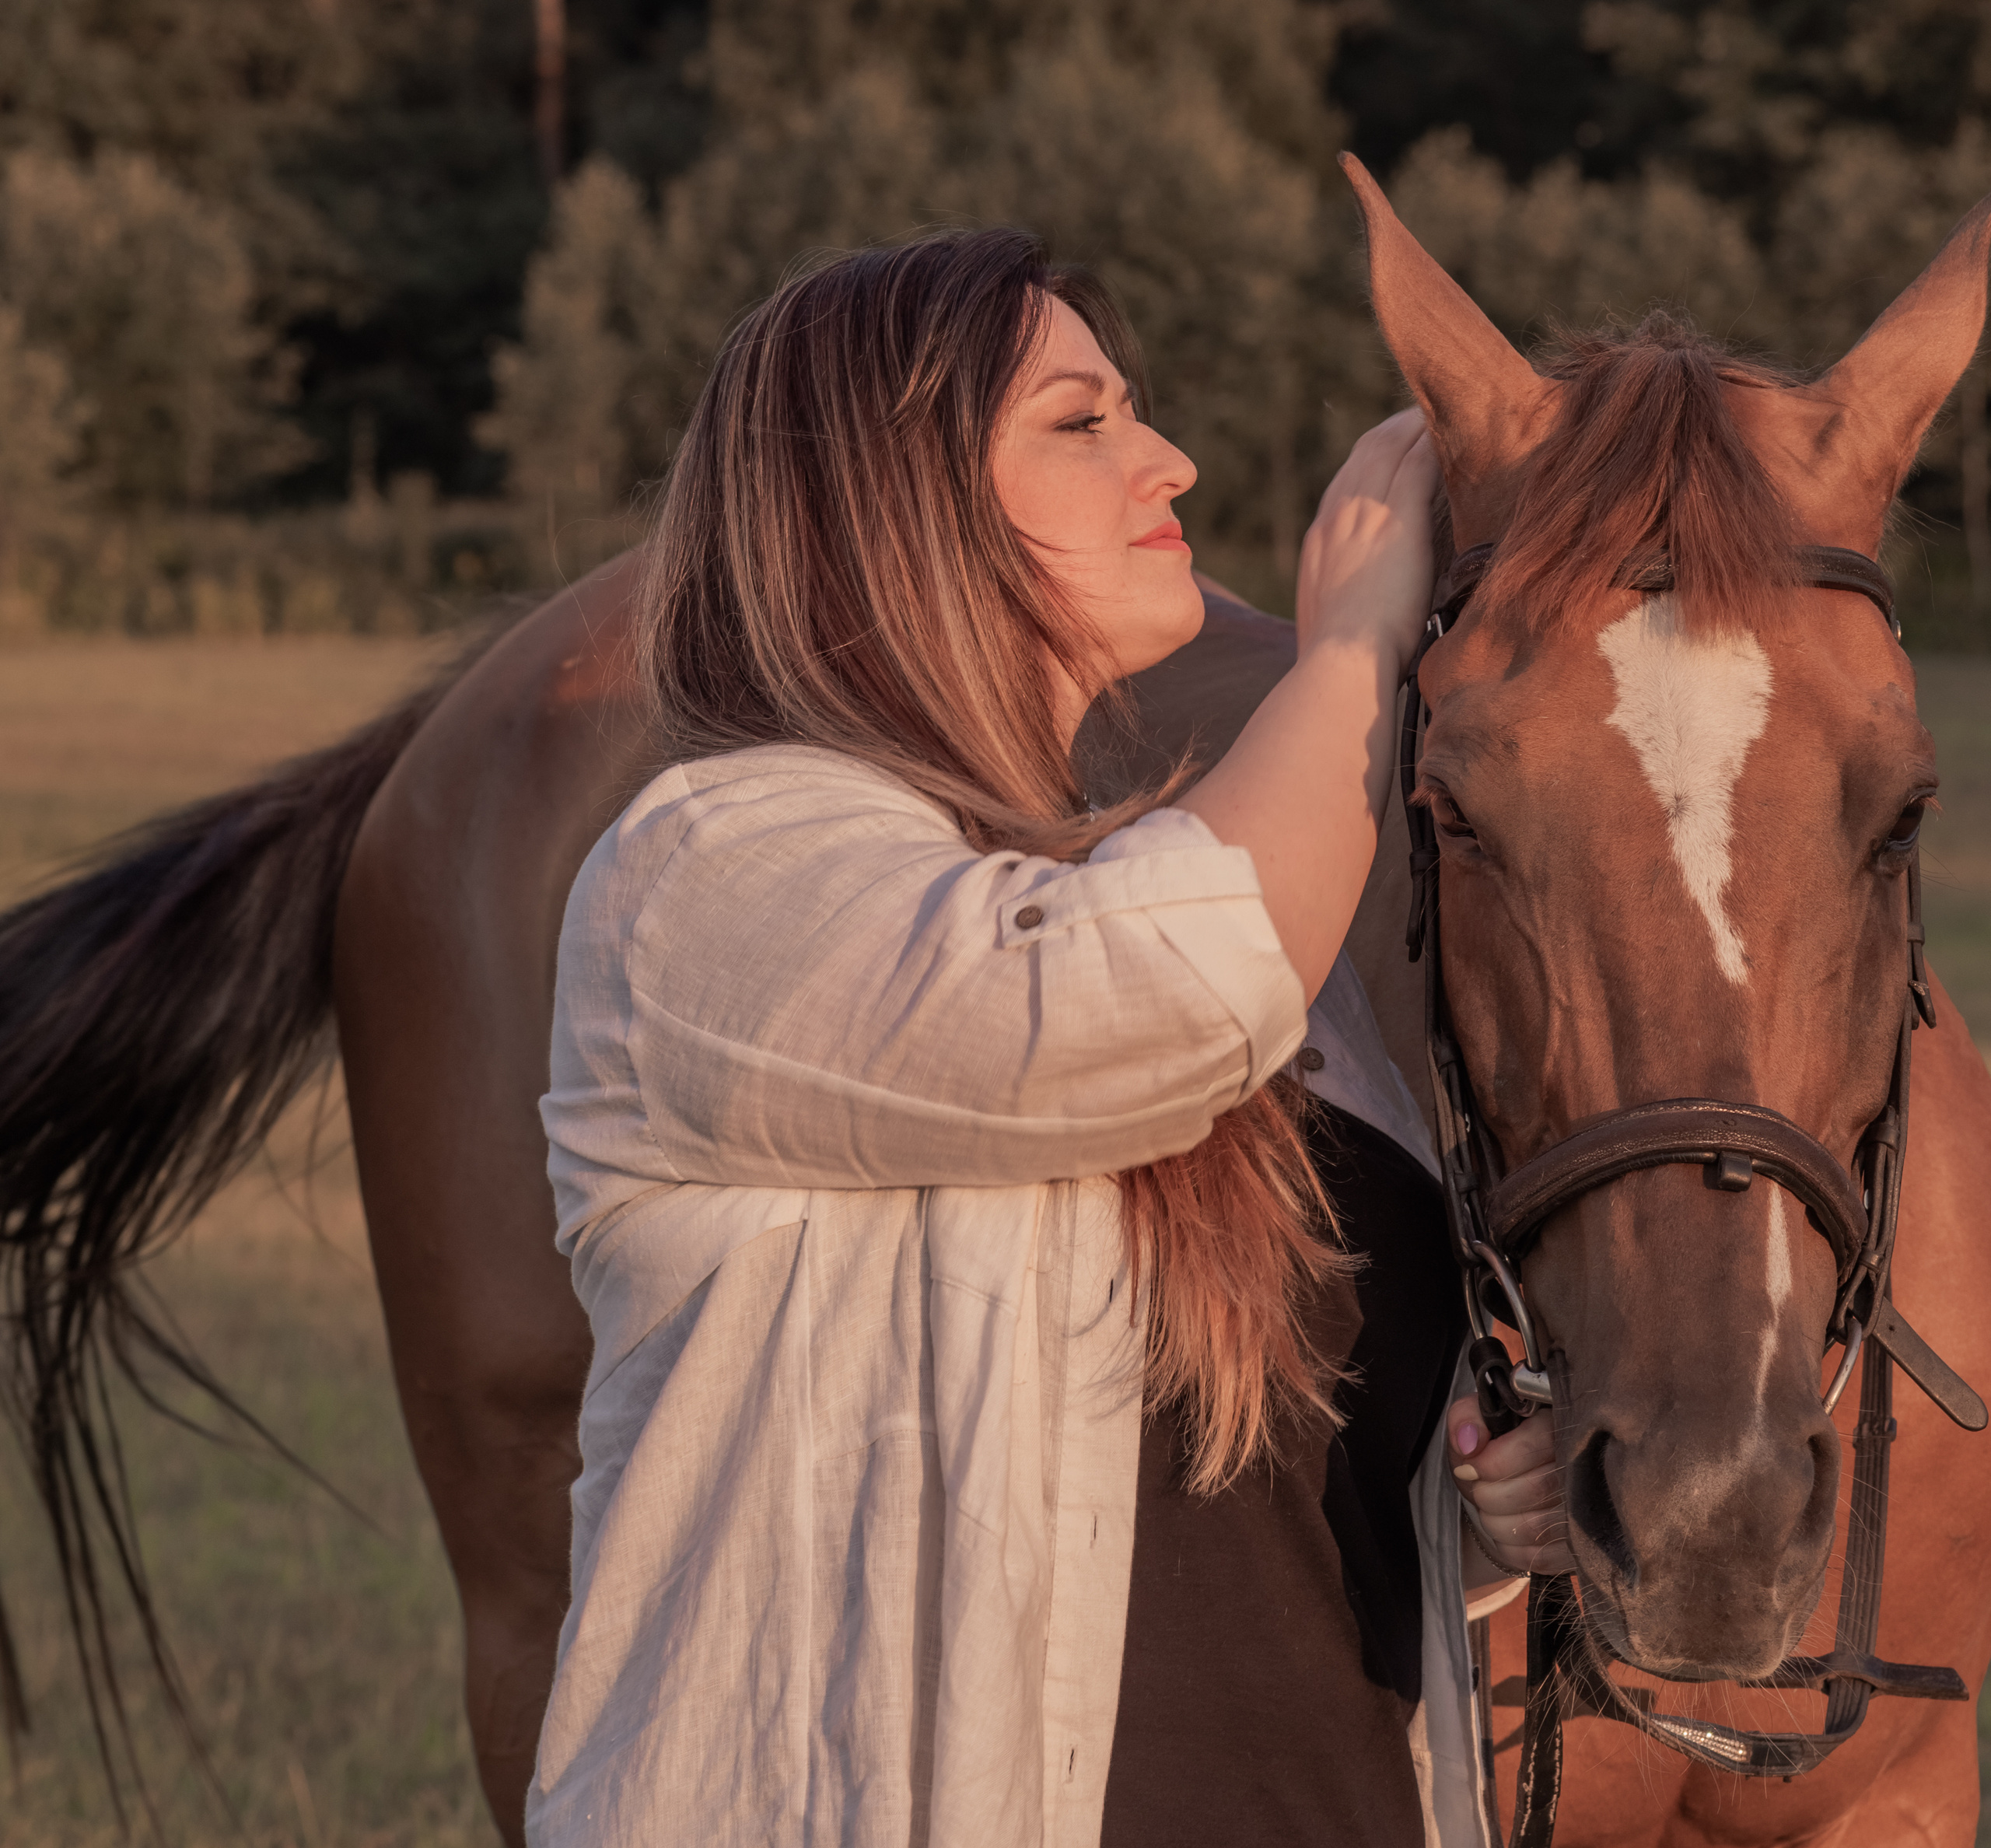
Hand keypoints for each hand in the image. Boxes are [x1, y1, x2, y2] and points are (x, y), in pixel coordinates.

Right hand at [1295, 407, 1438, 676]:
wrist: (1340, 665)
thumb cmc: (1341, 665)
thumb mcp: (1329, 629)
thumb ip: (1345, 611)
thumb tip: (1355, 625)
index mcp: (1319, 544)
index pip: (1347, 484)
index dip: (1373, 462)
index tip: (1397, 455)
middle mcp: (1336, 518)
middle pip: (1366, 453)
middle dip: (1396, 431)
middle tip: (1426, 419)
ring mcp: (1362, 514)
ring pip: (1389, 446)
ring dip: (1417, 426)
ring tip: (1447, 412)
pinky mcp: (1395, 518)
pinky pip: (1416, 460)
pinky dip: (1433, 440)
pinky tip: (1458, 429)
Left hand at [1446, 1396, 1577, 1580]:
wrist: (1512, 1484)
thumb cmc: (1496, 1446)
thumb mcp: (1477, 1420)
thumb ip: (1466, 1417)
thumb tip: (1470, 1444)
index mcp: (1563, 1423)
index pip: (1534, 1446)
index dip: (1492, 1463)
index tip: (1470, 1468)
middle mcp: (1588, 1464)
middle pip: (1536, 1489)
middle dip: (1490, 1494)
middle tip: (1479, 1489)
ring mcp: (1592, 1509)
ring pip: (1538, 1526)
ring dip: (1496, 1522)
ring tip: (1489, 1509)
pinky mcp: (1584, 1547)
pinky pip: (1543, 1558)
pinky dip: (1511, 1549)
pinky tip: (1505, 1531)